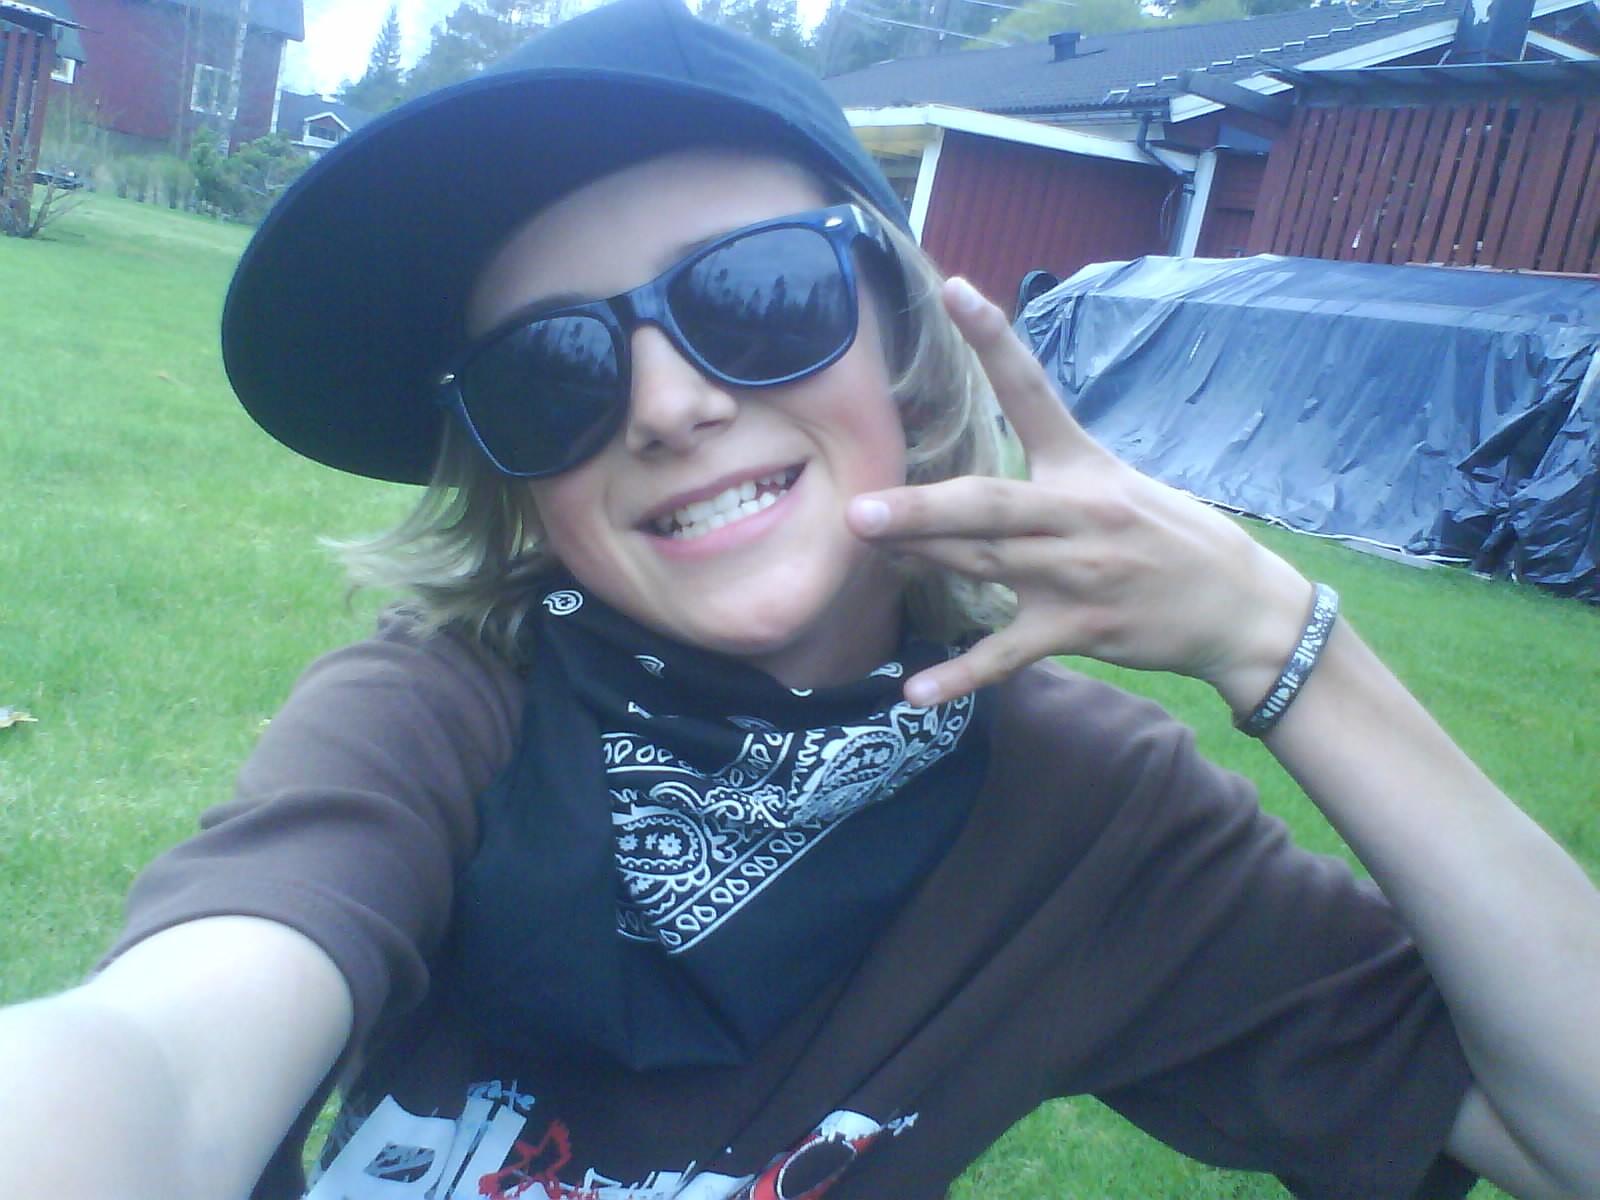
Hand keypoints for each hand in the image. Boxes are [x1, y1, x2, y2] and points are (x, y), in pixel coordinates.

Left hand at [848, 277, 1311, 710]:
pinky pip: (1009, 655)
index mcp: (1085, 464)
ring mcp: (1078, 574)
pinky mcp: (1079, 628)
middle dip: (922, 507)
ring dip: (924, 561)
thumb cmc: (1171, 538)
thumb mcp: (1118, 483)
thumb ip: (1050, 475)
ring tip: (864, 554)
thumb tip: (975, 485)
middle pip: (989, 504)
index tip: (954, 289)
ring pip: (986, 564)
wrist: (1241, 606)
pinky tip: (914, 694)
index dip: (994, 340)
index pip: (1033, 392)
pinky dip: (960, 676)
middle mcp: (1078, 513)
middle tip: (860, 508)